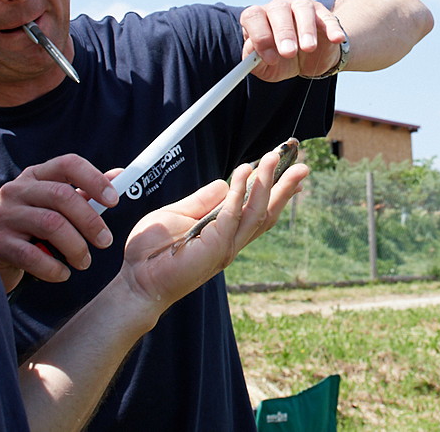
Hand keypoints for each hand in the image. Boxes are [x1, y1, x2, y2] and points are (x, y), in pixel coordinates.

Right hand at [0, 154, 118, 290]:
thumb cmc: (32, 225)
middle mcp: (16, 190)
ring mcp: (4, 215)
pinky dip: (53, 267)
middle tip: (105, 241)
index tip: (113, 201)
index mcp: (35, 175)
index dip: (94, 179)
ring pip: (51, 224)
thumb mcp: (56, 204)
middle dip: (90, 220)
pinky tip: (63, 274)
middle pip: (61, 195)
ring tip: (84, 262)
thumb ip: (86, 190)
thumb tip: (120, 176)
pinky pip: (32, 255)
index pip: (68, 164)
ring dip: (76, 247)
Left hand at [110, 151, 308, 331]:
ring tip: (274, 157)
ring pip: (256, 210)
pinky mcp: (215, 247)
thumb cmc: (153, 252)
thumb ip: (203, 201)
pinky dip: (239, 190)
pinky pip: (232, 213)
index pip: (258, 209)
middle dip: (285, 186)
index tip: (289, 168)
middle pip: (267, 211)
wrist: (137, 281)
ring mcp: (226, 246)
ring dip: (267, 182)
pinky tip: (244, 172)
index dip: (276, 189)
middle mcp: (232, 241)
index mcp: (226, 234)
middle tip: (302, 163)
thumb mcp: (179, 214)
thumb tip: (225, 182)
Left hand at [240, 0, 345, 81]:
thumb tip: (252, 54)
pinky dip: (332, 28)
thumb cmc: (281, 61)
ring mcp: (301, 7)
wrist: (308, 61)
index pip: (253, 17)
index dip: (260, 36)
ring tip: (308, 48)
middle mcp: (278, 7)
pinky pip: (328, 17)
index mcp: (259, 18)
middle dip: (283, 32)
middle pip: (278, 9)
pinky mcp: (323, 14)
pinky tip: (336, 39)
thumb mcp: (266, 68)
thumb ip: (254, 62)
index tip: (270, 58)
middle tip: (289, 53)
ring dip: (305, 28)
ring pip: (302, 8)